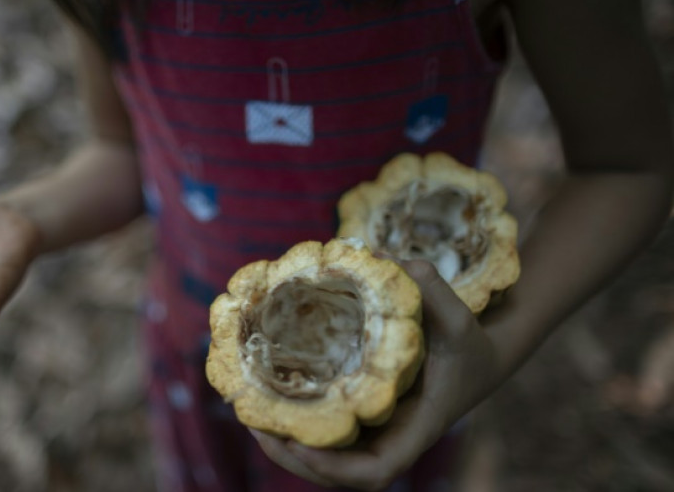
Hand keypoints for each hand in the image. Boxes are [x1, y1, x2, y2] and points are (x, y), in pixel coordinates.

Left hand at [252, 260, 503, 489]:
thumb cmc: (468, 343)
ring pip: (326, 458)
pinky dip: (295, 424)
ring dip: (285, 445)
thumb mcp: (459, 317)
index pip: (375, 470)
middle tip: (254, 423)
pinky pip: (325, 433)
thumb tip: (387, 258)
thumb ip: (433, 289)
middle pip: (338, 474)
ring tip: (250, 413)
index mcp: (415, 428)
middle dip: (292, 458)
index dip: (334, 467)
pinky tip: (266, 397)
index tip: (300, 443)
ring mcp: (376, 433)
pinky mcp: (363, 417)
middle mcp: (391, 438)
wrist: (478, 357)